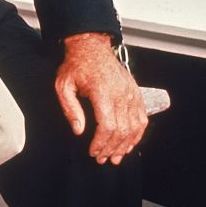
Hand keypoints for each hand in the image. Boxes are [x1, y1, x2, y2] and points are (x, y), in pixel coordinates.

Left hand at [55, 32, 147, 164]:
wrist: (91, 47)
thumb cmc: (76, 66)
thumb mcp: (63, 85)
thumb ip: (70, 109)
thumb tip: (78, 130)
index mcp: (102, 91)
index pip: (107, 125)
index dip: (101, 143)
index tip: (92, 152)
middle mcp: (121, 93)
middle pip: (121, 130)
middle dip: (111, 149)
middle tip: (102, 159)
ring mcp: (131, 94)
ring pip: (134, 127)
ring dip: (125, 146)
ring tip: (115, 157)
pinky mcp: (136, 94)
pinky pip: (142, 119)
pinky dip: (137, 135)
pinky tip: (128, 144)